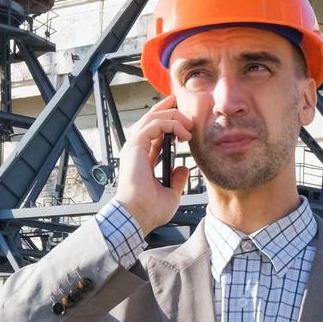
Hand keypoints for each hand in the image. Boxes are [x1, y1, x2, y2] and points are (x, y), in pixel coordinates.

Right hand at [117, 97, 191, 234]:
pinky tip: (183, 133)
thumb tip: (184, 170)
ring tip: (188, 123)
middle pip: (150, 120)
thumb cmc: (149, 210)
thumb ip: (177, 180)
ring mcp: (134, 147)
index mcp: (142, 160)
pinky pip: (155, 124)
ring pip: (153, 118)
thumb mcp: (170, 194)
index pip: (153, 134)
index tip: (182, 120)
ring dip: (173, 116)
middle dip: (167, 109)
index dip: (166, 122)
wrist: (138, 215)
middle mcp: (136, 150)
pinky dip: (171, 124)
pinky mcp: (135, 146)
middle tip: (181, 106)